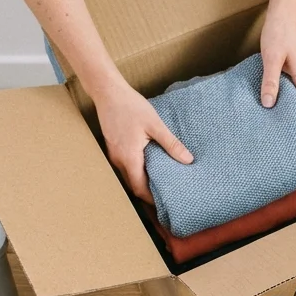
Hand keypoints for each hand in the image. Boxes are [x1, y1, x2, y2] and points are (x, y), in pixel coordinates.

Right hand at [94, 79, 191, 203]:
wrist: (108, 92)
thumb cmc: (131, 106)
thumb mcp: (155, 125)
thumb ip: (171, 144)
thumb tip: (188, 160)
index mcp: (129, 158)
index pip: (140, 189)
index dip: (152, 200)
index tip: (166, 203)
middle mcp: (119, 160)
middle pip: (134, 185)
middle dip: (149, 193)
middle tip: (167, 196)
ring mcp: (114, 154)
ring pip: (129, 176)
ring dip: (143, 181)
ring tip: (162, 183)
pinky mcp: (113, 148)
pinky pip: (126, 166)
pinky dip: (138, 171)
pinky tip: (151, 166)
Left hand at [260, 5, 295, 108]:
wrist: (284, 10)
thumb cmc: (280, 32)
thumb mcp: (271, 58)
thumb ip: (270, 81)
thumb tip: (268, 104)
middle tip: (282, 128)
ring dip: (288, 102)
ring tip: (274, 116)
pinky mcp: (292, 64)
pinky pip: (290, 83)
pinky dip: (283, 90)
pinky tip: (271, 95)